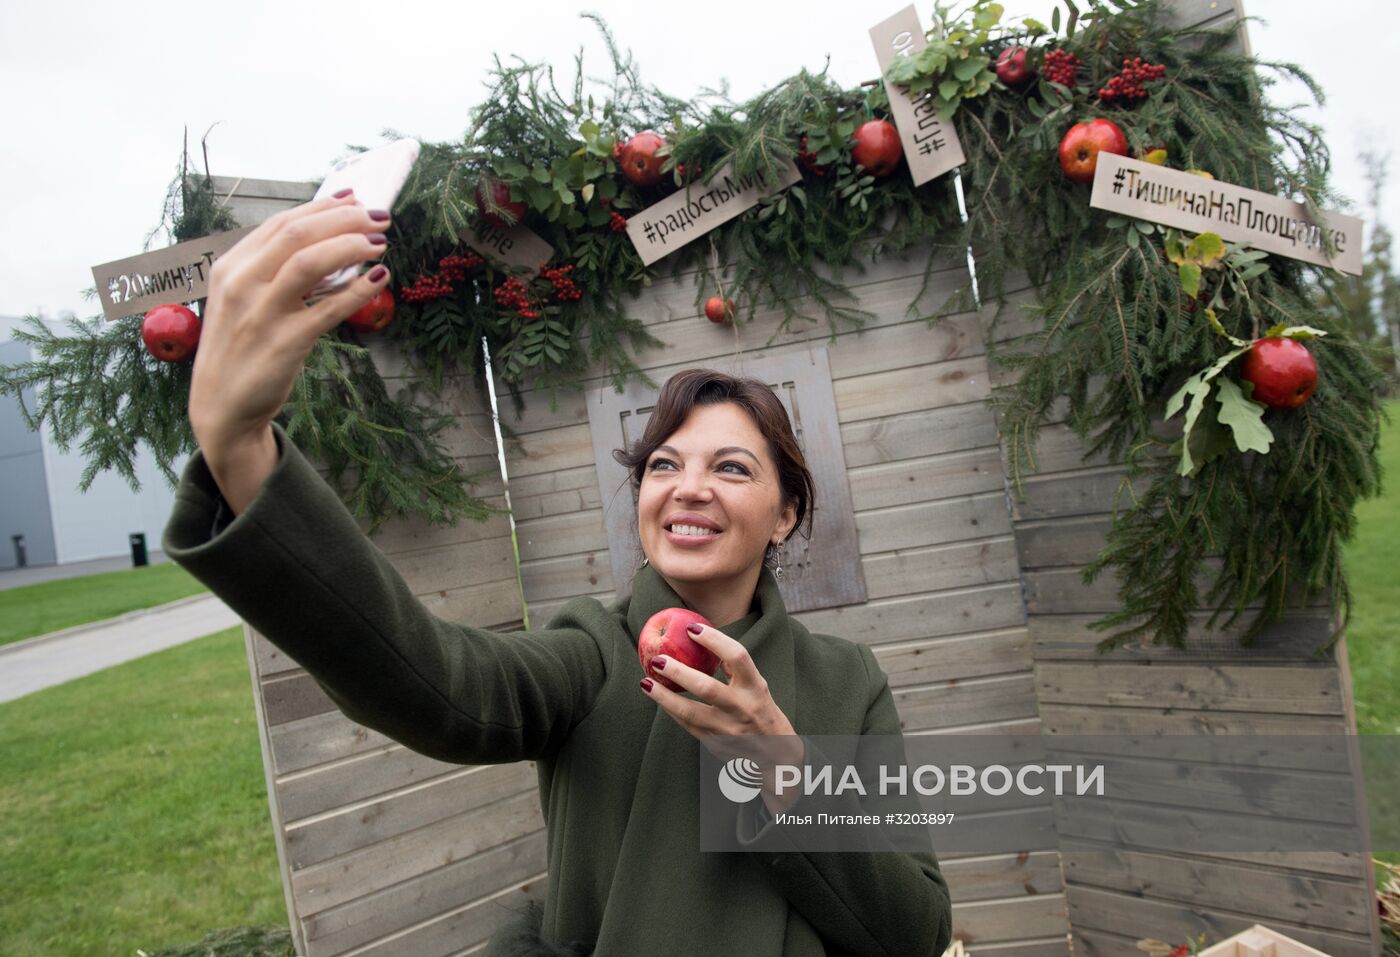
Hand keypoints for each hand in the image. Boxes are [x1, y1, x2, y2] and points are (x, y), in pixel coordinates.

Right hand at [187, 190, 390, 508]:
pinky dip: (358, 290)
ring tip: (380, 244)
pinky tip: (378, 280)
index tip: (355, 200)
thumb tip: (327, 240)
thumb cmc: (241, 348)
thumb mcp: (243, 300)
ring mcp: (262, 313)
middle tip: (380, 218)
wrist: (221, 407)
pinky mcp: (285, 343)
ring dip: (351, 246)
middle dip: (344, 219)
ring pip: (311, 261)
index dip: (323, 207)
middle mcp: (241, 283)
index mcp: (230, 267)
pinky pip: (329, 308)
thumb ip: (274, 270)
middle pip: (298, 233)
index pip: (281, 223)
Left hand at [640, 623, 805, 811]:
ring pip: (690, 712)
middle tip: (657, 659)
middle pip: (707, 688)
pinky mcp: (714, 743)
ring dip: (664, 697)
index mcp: (756, 688)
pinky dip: (670, 710)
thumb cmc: (762, 712)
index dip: (714, 640)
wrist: (776, 757)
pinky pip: (687, 724)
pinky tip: (657, 697)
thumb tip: (705, 641)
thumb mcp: (758, 687)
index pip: (737, 656)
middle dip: (679, 672)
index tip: (691, 629)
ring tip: (646, 682)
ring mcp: (727, 729)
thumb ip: (736, 669)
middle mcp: (742, 708)